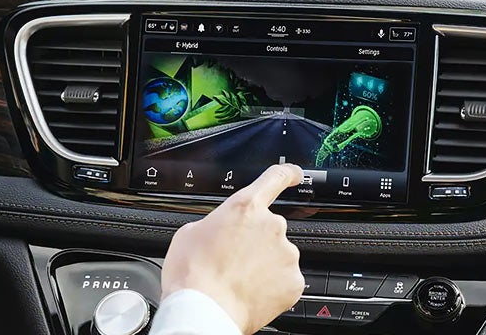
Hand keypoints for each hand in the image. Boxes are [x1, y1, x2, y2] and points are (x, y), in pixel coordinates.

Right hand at [160, 164, 304, 333]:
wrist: (203, 312)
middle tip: (233, 260)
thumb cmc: (192, 274)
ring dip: (263, 264)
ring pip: (278, 255)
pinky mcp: (294, 281)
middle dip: (256, 241)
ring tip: (238, 280)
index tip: (295, 175)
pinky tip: (251, 292)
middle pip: (270, 227)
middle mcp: (272, 226)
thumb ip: (216, 222)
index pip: (275, 178)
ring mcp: (286, 254)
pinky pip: (285, 279)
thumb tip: (221, 230)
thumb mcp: (190, 233)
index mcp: (246, 208)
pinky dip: (272, 285)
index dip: (288, 174)